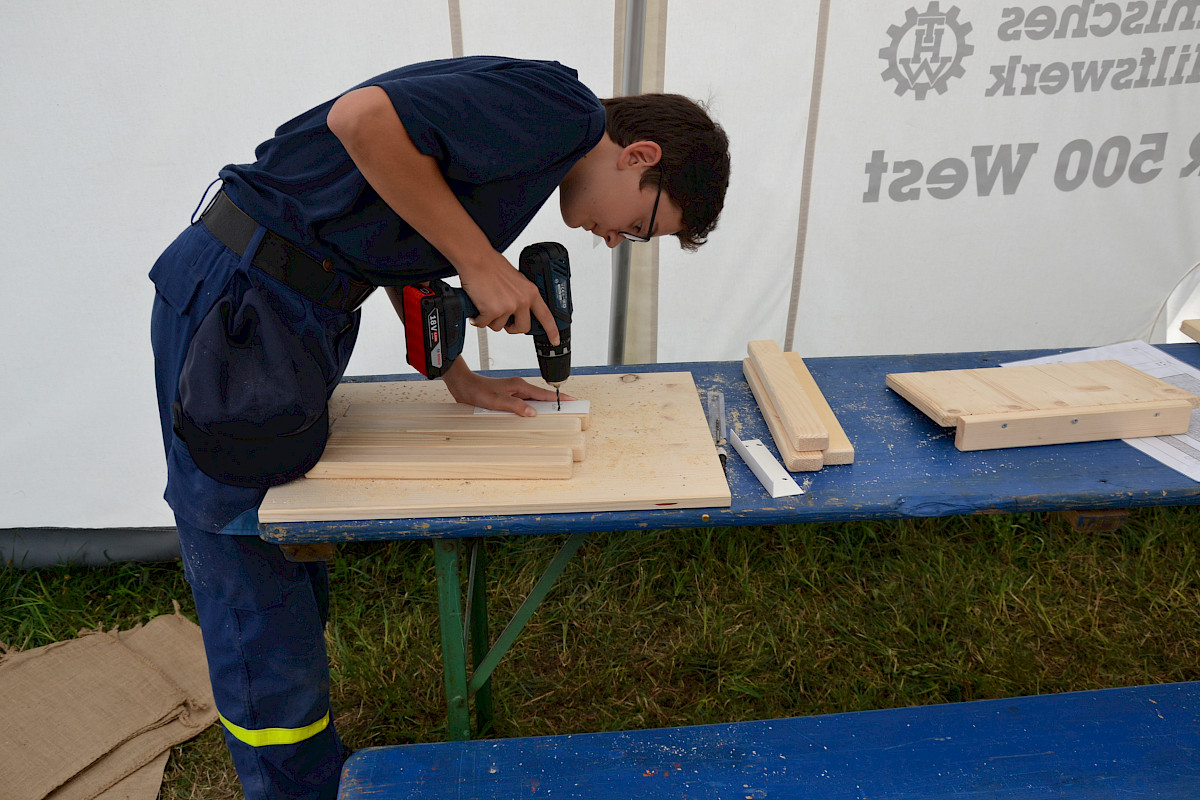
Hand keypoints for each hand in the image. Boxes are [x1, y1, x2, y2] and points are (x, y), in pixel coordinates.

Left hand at [441, 358, 568, 415]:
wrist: (464, 386)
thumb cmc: (479, 391)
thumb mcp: (498, 401)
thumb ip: (516, 406)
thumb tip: (533, 412)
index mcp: (520, 386)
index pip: (544, 393)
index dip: (559, 398)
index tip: (572, 400)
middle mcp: (518, 388)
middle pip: (541, 397)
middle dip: (554, 403)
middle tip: (569, 410)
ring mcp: (513, 393)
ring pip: (532, 401)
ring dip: (542, 407)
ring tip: (554, 415)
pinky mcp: (507, 398)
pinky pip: (523, 404)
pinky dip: (530, 410)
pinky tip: (531, 416)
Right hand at [459, 252, 558, 343]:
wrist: (476, 259)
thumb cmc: (491, 265)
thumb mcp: (516, 280)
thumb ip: (521, 294)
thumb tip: (518, 308)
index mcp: (531, 292)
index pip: (546, 316)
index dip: (551, 330)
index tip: (554, 340)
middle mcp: (522, 300)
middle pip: (522, 328)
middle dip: (511, 327)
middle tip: (502, 319)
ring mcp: (508, 306)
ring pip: (500, 327)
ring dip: (491, 319)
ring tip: (486, 303)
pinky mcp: (493, 311)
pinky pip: (484, 324)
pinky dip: (478, 318)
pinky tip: (477, 306)